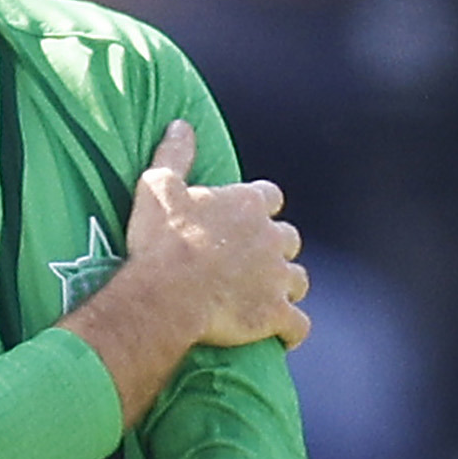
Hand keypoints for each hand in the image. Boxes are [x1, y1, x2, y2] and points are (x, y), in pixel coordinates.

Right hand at [125, 121, 310, 351]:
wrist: (166, 293)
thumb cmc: (161, 241)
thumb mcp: (159, 187)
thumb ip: (175, 154)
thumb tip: (181, 125)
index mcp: (248, 204)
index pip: (270, 197)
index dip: (259, 207)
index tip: (243, 218)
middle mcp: (272, 237)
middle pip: (288, 238)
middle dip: (276, 248)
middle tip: (252, 261)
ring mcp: (277, 277)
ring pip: (298, 279)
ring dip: (286, 286)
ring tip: (268, 296)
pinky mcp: (276, 313)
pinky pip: (298, 324)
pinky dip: (293, 329)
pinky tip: (285, 334)